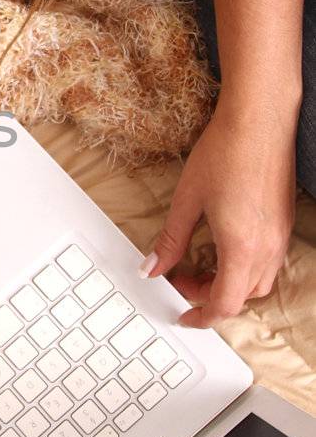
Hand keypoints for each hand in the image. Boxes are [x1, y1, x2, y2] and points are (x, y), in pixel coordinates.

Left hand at [142, 99, 296, 326]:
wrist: (259, 120)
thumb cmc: (226, 153)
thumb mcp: (186, 201)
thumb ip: (170, 240)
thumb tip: (152, 267)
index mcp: (241, 248)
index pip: (224, 304)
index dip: (201, 316)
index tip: (183, 314)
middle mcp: (267, 248)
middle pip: (242, 297)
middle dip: (210, 297)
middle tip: (182, 278)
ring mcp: (280, 236)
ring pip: (259, 282)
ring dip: (230, 283)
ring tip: (202, 263)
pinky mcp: (284, 222)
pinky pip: (268, 261)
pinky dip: (245, 266)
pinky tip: (225, 245)